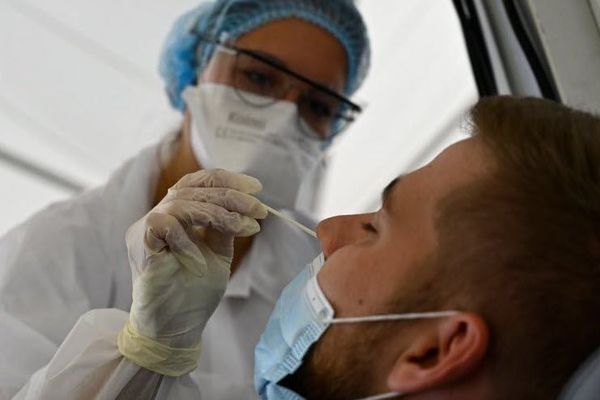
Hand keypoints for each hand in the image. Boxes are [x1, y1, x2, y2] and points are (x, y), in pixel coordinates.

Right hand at [119, 169, 266, 374]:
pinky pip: (164, 224)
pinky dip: (188, 240)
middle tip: (259, 210)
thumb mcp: (218, 253)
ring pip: (182, 202)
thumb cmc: (194, 293)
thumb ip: (225, 227)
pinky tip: (201, 262)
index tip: (257, 188)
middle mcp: (159, 216)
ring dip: (219, 214)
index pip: (197, 183)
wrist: (174, 329)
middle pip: (192, 188)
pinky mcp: (140, 246)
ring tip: (244, 228)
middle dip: (231, 196)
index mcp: (176, 215)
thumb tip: (248, 202)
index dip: (227, 180)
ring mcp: (146, 229)